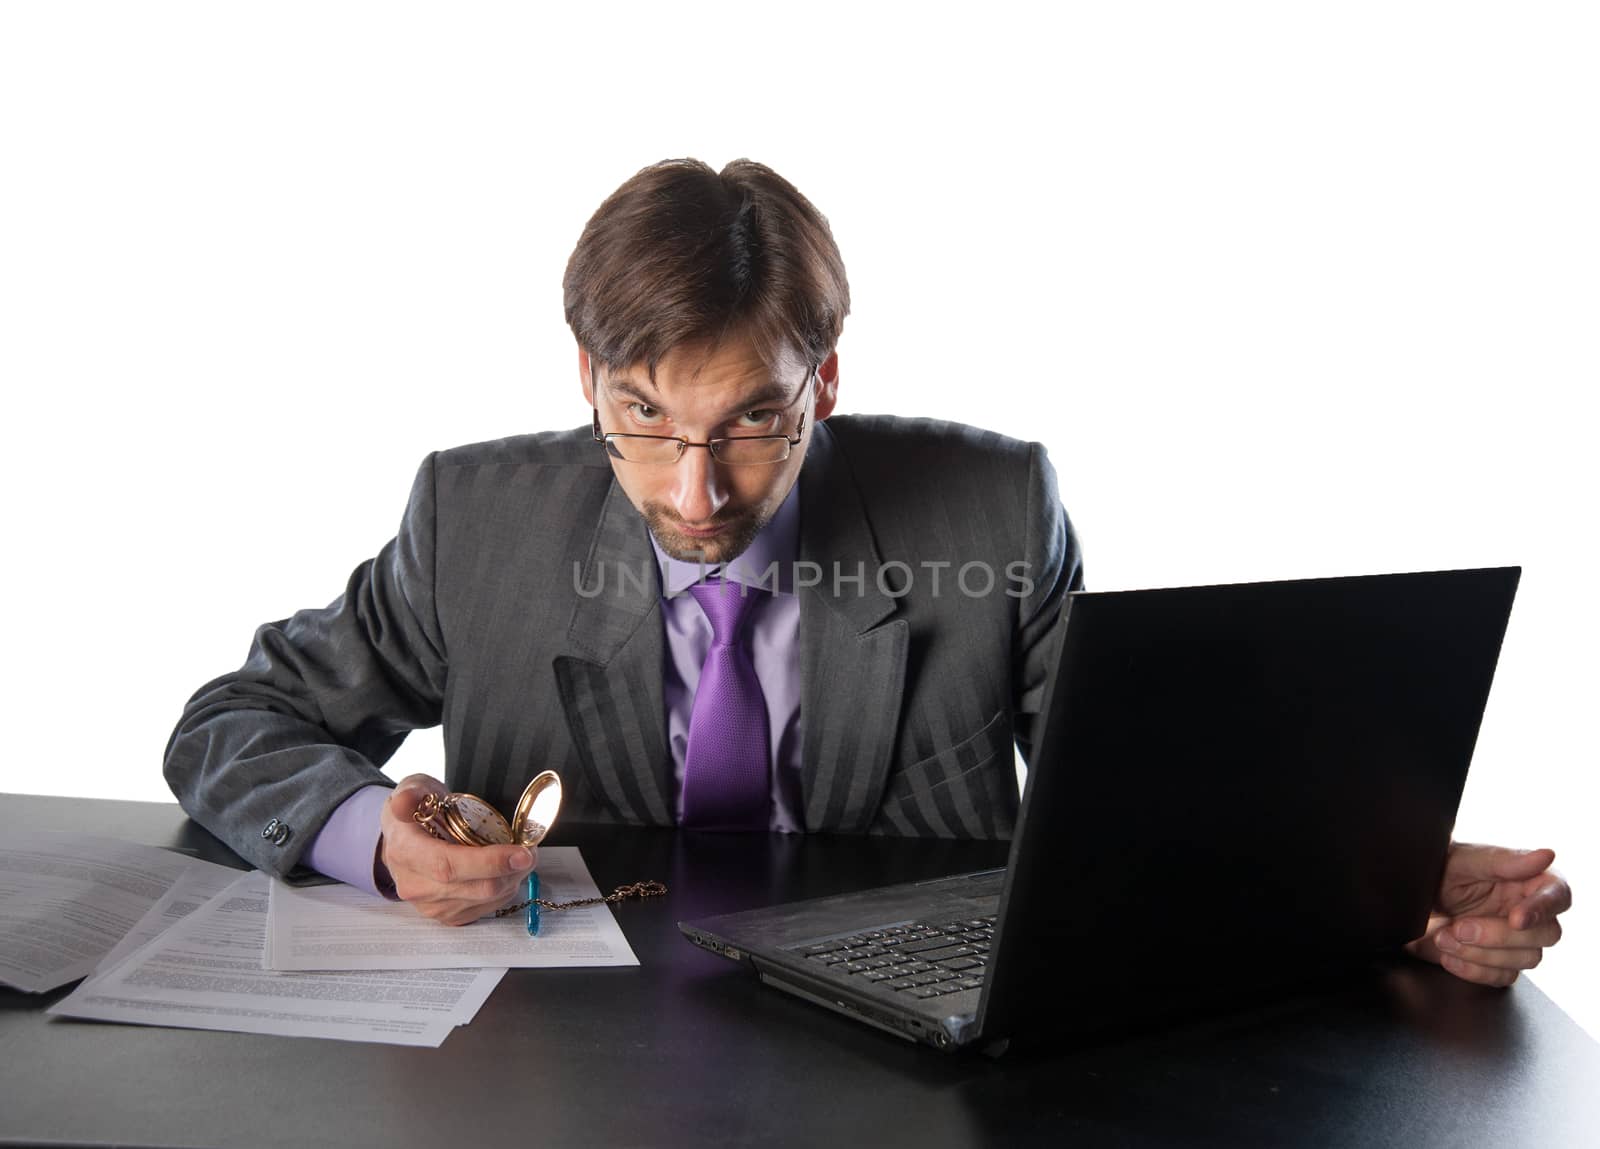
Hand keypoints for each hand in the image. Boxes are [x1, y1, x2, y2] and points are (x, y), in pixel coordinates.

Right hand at [378, 774, 537, 926]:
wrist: (403, 840)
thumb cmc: (415, 811)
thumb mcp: (412, 789)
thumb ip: (412, 794)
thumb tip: (405, 802)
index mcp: (405, 852)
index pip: (449, 866)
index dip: (488, 862)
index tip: (520, 853)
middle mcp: (415, 886)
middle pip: (475, 887)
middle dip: (513, 869)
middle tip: (531, 849)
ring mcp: (430, 905)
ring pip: (485, 900)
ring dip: (513, 879)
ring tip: (522, 856)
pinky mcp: (447, 916)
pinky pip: (485, 908)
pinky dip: (504, 889)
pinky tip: (508, 871)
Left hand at [1403, 841, 1570, 986]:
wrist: (1412, 898)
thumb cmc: (1442, 870)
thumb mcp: (1464, 860)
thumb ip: (1504, 861)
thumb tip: (1546, 855)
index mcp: (1530, 880)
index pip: (1558, 895)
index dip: (1542, 909)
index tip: (1515, 918)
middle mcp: (1531, 911)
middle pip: (1546, 934)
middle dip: (1499, 935)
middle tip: (1459, 927)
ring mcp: (1519, 940)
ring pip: (1526, 959)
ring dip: (1481, 953)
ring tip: (1444, 938)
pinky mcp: (1502, 962)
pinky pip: (1503, 976)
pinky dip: (1473, 970)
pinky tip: (1448, 955)